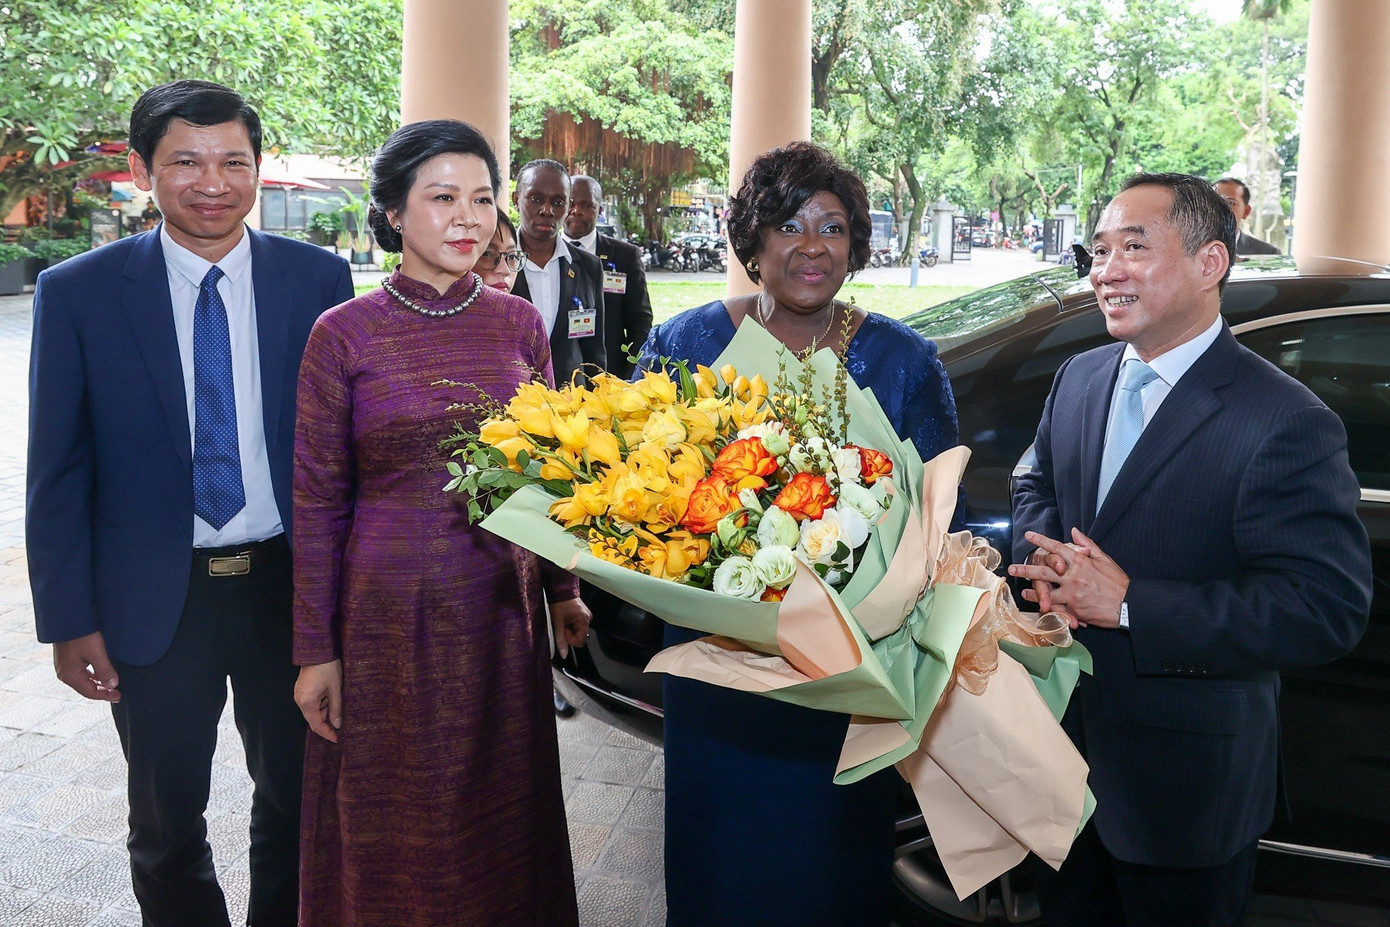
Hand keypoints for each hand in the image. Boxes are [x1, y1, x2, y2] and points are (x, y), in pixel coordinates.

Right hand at [53, 631, 119, 701]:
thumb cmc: (81, 635)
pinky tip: (101, 673)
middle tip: (117, 692)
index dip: (106, 695)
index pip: (90, 693)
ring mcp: (65, 666)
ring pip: (84, 680)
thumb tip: (113, 685)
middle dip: (102, 691)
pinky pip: (81, 672)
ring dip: (98, 683)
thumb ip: (105, 670)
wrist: (67, 618)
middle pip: (86, 688)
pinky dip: (93, 675)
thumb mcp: (96, 653)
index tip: (119, 696)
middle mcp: (65, 673)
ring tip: (112, 684)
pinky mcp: (68, 658)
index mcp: (70, 675)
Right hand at [295, 660, 342, 742]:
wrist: (317, 649)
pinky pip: (311, 702)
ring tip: (338, 704)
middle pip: (313, 718)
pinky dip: (321, 704)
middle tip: (341, 725)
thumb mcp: (335, 689)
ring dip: (325, 711)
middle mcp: (299, 700)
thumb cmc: (328, 668)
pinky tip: (331, 698)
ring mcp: (299, 694)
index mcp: (307, 702)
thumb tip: (337, 724)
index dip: (326, 733)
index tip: (336, 739)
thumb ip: (336, 708)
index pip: (316, 725)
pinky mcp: (301, 689)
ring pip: (313, 710)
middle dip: (327, 722)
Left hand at [550, 597, 591, 658]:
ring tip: (563, 620)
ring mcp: (586, 616)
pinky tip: (566, 618)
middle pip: (580, 636)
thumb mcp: (557, 622)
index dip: (570, 639)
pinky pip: (578, 625)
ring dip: (570, 629)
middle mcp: (588, 618)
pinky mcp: (583, 614)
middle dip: (569, 633)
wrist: (560, 590)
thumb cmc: (559, 603)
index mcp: (584, 620)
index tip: (563, 631)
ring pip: (578, 631)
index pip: (580, 641)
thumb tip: (564, 654)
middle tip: (562, 625)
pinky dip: (571, 625)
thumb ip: (561, 639)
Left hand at [1008, 528, 1128, 628]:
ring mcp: (1071, 594)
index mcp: (1080, 562)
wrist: (1128, 605)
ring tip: (1023, 593)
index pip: (1056, 548)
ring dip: (1033, 593)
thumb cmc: (1117, 581)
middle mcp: (1072, 577)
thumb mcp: (1104, 559)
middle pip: (1043, 572)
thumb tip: (1074, 531)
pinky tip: (1041, 609)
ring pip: (1046, 593)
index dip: (1040, 540)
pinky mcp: (1074, 610)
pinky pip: (1057, 609)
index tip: (1028, 535)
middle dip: (1025, 570)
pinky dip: (1049, 609)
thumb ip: (1087, 545)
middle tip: (1011, 569)